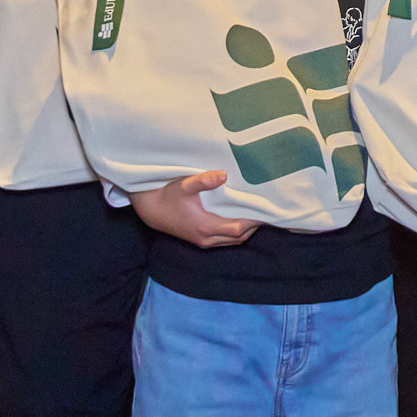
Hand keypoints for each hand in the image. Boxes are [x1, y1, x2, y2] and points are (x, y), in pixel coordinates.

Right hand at [134, 171, 255, 249]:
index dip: (254, 222)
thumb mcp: (184, 185)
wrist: (150, 211)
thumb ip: (204, 181)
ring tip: (257, 216)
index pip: (238, 228)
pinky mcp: (200, 240)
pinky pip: (224, 240)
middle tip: (266, 212)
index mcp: (206, 226)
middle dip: (253, 227)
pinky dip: (235, 233)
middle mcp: (207, 238)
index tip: (266, 212)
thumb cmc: (168, 196)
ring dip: (245, 231)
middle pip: (238, 237)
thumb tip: (224, 174)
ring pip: (232, 241)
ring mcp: (203, 241)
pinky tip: (240, 221)